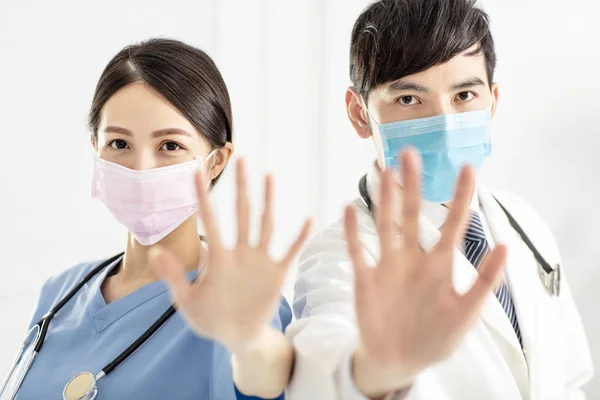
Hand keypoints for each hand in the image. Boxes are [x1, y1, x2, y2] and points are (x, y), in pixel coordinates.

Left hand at [151, 158, 311, 351]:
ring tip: (269, 176)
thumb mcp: (187, 301)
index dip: (203, 197)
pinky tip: (309, 219)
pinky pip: (290, 251)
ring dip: (268, 201)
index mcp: (218, 257)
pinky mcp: (277, 273)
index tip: (196, 172)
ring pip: (265, 224)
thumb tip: (154, 251)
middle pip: (242, 212)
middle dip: (242, 186)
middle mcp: (240, 252)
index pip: (210, 221)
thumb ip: (174, 276)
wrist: (237, 336)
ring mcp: (260, 261)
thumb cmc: (210, 319)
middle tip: (241, 158)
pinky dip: (300, 237)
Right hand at [344, 149, 505, 396]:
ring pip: (385, 225)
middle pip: (412, 215)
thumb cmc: (435, 339)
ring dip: (384, 200)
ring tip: (384, 172)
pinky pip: (357, 250)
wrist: (398, 361)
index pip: (453, 224)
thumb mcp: (466, 314)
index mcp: (439, 266)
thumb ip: (485, 282)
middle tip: (410, 154)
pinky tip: (350, 209)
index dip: (461, 197)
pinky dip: (352, 231)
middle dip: (413, 185)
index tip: (467, 167)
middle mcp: (412, 259)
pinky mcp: (365, 278)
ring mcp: (388, 266)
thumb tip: (505, 246)